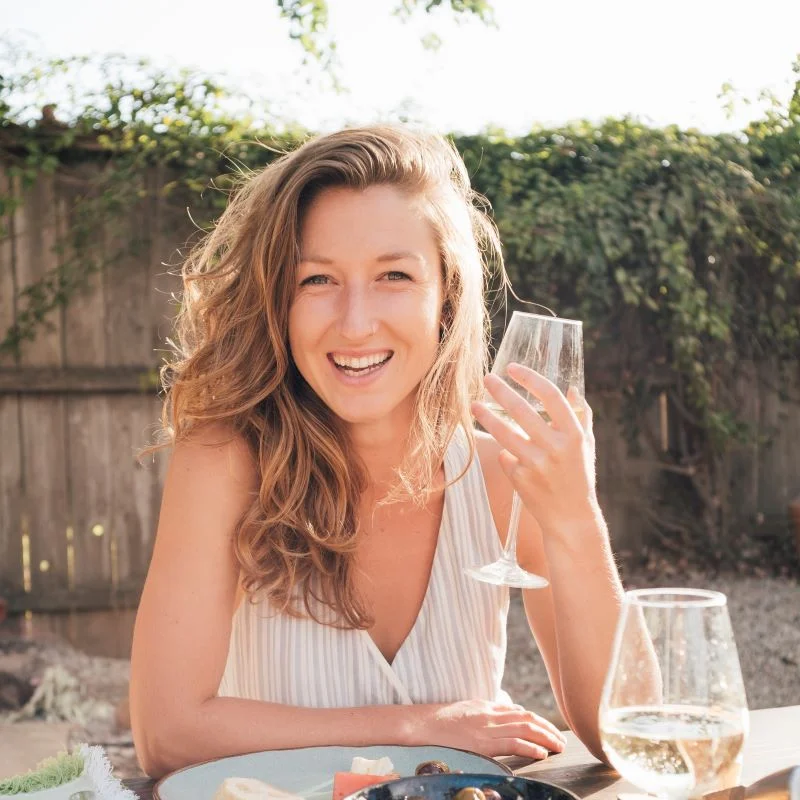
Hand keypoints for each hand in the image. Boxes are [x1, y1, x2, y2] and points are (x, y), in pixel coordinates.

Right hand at [413, 699, 566, 759]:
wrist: (423, 725)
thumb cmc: (442, 721)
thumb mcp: (466, 711)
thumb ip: (484, 713)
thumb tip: (499, 714)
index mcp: (487, 707)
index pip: (519, 711)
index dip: (538, 720)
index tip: (549, 729)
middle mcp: (490, 714)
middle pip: (527, 718)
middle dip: (547, 728)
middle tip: (562, 740)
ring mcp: (487, 728)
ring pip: (524, 728)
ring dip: (545, 737)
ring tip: (559, 746)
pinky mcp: (483, 743)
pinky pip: (512, 743)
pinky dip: (530, 747)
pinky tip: (542, 752)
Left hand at [472, 363, 599, 536]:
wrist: (570, 517)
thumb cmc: (579, 476)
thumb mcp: (587, 445)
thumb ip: (581, 416)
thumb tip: (573, 388)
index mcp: (574, 434)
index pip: (551, 396)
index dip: (530, 379)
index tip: (513, 368)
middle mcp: (556, 448)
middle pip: (522, 411)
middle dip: (501, 391)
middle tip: (487, 378)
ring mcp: (536, 464)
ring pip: (504, 433)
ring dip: (486, 417)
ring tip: (473, 404)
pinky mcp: (521, 478)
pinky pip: (505, 456)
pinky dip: (505, 452)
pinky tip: (508, 453)